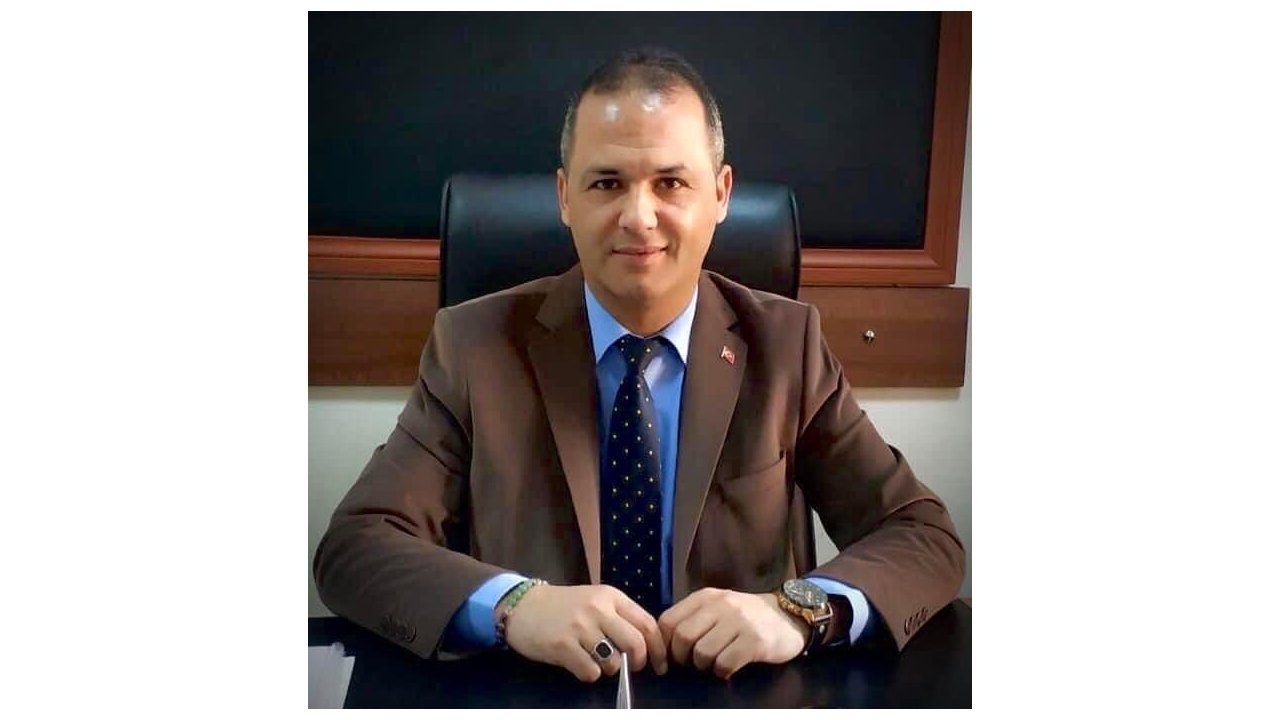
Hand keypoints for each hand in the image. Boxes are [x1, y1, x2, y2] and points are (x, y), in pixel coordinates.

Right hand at [503, 583, 668, 681]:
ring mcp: (579, 627)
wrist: (523, 606)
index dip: (658, 649)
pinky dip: (589, 674)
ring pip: (614, 662)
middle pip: (636, 643)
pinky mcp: (562, 645)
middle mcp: (598, 609)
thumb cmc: (563, 606)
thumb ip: (619, 617)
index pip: (647, 624)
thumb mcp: (595, 601)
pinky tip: (579, 664)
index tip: (660, 664)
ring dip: (610, 669)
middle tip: (631, 667)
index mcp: (611, 596)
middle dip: (638, 662)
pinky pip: (590, 672)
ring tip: (597, 661)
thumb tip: (647, 644)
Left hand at [658, 587, 807, 679]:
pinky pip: (725, 664)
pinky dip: (722, 672)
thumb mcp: (718, 607)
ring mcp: (739, 622)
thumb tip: (665, 644)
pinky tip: (729, 668)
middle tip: (693, 663)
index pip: (668, 620)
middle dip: (682, 658)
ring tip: (715, 663)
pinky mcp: (755, 641)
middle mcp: (721, 605)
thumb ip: (693, 618)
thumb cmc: (746, 616)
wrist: (789, 615)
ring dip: (704, 666)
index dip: (664, 644)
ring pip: (702, 653)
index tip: (671, 657)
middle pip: (683, 637)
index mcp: (706, 597)